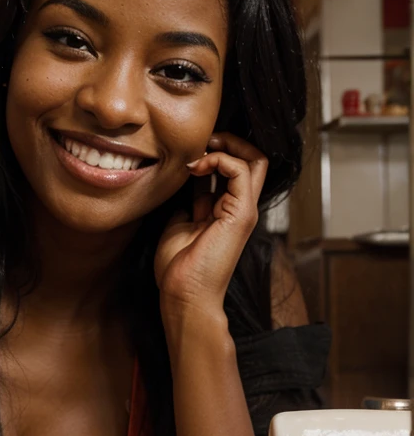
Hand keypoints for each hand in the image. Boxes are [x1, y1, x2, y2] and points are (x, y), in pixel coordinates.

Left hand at [154, 133, 267, 319]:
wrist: (184, 295)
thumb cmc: (179, 270)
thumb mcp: (178, 226)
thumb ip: (187, 207)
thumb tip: (184, 194)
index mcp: (224, 211)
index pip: (233, 170)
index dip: (215, 152)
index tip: (190, 152)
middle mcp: (239, 208)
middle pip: (253, 160)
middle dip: (229, 141)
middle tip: (203, 140)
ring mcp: (244, 211)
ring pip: (256, 160)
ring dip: (227, 145)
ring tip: (201, 151)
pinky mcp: (241, 214)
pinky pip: (242, 170)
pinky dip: (221, 159)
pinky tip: (198, 167)